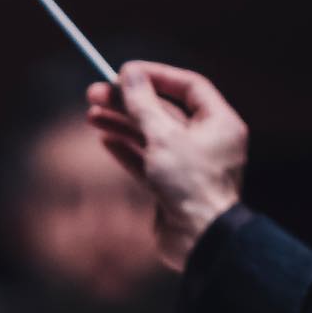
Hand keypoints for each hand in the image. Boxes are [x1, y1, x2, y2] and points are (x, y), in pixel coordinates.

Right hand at [85, 61, 247, 269]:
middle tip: (94, 93)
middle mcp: (207, 141)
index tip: (124, 72)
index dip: (155, 76)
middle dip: (129, 102)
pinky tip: (105, 140)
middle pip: (164, 111)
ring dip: (122, 124)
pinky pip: (147, 161)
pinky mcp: (172, 187)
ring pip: (151, 136)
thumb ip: (144, 104)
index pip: (188, 86)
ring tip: (92, 115)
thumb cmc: (191, 186)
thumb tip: (129, 73)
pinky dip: (126, 150)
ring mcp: (188, 165)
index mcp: (220, 123)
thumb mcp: (164, 137)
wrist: (198, 240)